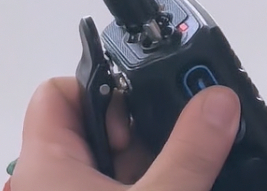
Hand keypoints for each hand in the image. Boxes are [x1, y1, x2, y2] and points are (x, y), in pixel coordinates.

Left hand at [10, 77, 239, 190]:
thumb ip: (192, 149)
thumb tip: (219, 100)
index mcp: (47, 165)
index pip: (60, 91)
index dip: (105, 86)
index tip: (145, 105)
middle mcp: (53, 181)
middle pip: (100, 122)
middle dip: (147, 127)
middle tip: (178, 140)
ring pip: (118, 159)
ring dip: (157, 158)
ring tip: (185, 173)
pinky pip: (126, 183)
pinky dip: (156, 179)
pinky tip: (183, 185)